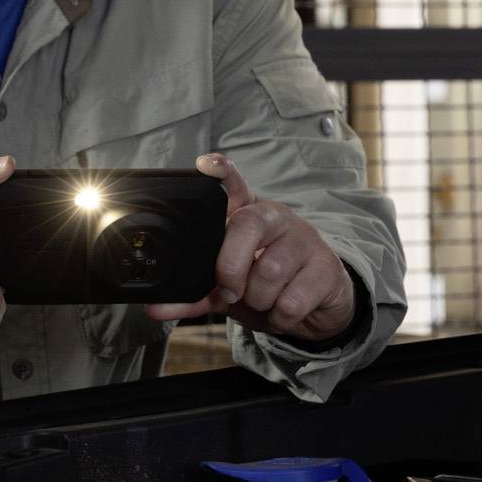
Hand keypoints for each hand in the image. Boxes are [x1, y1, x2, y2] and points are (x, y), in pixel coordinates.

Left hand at [146, 153, 356, 341]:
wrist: (314, 308)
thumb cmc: (265, 287)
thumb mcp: (225, 291)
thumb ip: (193, 296)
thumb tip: (154, 308)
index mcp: (246, 217)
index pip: (235, 185)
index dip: (222, 172)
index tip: (206, 164)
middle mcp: (276, 218)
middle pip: (246, 225)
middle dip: (230, 268)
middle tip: (230, 290)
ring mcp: (304, 239)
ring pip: (270, 270)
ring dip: (258, 300)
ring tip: (263, 301)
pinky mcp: (327, 267)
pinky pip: (292, 300)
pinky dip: (280, 317)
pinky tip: (283, 311)